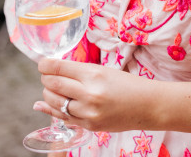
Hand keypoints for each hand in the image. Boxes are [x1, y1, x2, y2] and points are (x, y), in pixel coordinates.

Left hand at [35, 57, 171, 132]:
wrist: (148, 106)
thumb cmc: (128, 85)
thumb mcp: (105, 71)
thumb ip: (80, 72)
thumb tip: (54, 72)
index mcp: (94, 75)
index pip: (59, 68)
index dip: (45, 65)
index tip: (42, 64)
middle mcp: (89, 93)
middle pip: (53, 85)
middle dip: (46, 79)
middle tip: (46, 75)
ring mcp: (88, 112)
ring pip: (54, 102)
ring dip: (48, 94)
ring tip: (51, 89)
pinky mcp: (89, 126)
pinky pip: (63, 117)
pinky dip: (53, 110)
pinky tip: (45, 105)